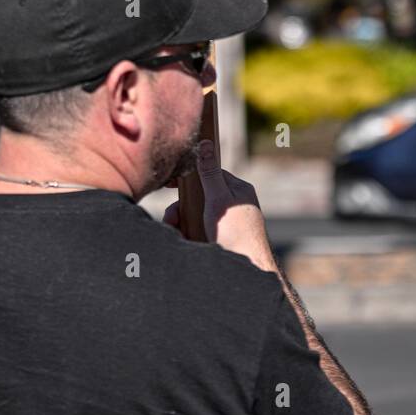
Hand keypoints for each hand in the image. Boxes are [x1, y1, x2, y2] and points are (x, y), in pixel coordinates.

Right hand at [163, 140, 276, 272]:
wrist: (246, 272)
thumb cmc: (236, 235)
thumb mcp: (218, 200)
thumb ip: (209, 173)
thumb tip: (205, 142)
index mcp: (238, 191)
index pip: (209, 174)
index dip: (188, 178)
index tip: (169, 184)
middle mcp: (234, 206)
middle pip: (199, 198)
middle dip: (181, 209)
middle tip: (171, 220)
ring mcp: (228, 225)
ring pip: (196, 217)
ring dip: (181, 224)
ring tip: (177, 234)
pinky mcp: (221, 241)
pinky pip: (199, 233)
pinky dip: (188, 236)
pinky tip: (184, 242)